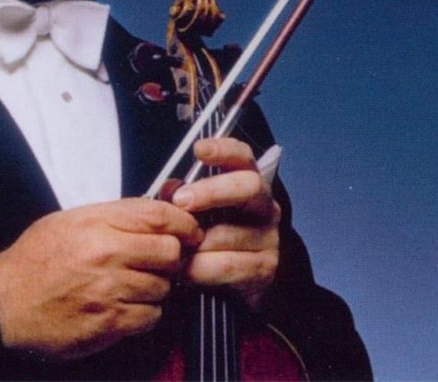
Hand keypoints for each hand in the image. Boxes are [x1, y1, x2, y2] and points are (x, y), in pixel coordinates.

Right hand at [0, 198, 202, 359]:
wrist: (4, 302)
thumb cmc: (35, 260)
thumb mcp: (70, 220)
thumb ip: (115, 216)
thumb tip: (158, 212)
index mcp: (96, 222)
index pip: (160, 215)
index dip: (184, 223)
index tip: (188, 231)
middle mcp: (105, 253)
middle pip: (170, 252)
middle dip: (171, 258)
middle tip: (160, 262)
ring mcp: (108, 290)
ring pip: (164, 287)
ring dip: (156, 288)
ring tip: (132, 285)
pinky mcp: (109, 323)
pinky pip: (151, 316)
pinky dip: (144, 313)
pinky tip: (125, 306)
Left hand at [168, 138, 280, 310]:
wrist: (229, 288)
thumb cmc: (206, 239)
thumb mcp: (192, 213)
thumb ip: (180, 197)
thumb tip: (168, 191)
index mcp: (244, 184)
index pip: (242, 157)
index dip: (223, 149)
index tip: (199, 149)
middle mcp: (263, 206)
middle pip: (249, 186)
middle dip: (212, 191)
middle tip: (182, 201)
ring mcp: (268, 236)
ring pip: (231, 232)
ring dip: (197, 242)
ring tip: (176, 249)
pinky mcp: (265, 267)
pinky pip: (229, 265)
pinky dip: (202, 269)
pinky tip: (188, 271)